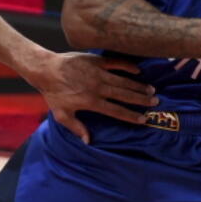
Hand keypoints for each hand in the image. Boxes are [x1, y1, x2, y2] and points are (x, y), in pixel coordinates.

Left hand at [24, 50, 158, 142]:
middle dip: (141, 99)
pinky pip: (116, 63)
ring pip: (123, 80)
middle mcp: (97, 88)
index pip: (116, 111)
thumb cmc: (53, 93)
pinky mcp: (95, 60)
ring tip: (151, 90)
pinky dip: (128, 66)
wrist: (45, 69)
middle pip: (124, 95)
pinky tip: (138, 71)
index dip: (131, 116)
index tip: (143, 119)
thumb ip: (76, 127)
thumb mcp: (61, 114)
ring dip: (138, 86)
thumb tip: (88, 141)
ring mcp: (97, 73)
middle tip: (155, 102)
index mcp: (91, 102)